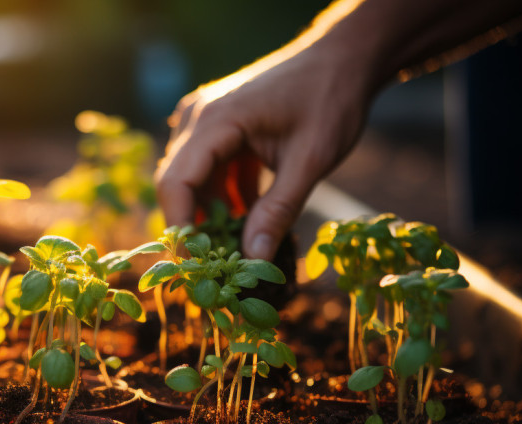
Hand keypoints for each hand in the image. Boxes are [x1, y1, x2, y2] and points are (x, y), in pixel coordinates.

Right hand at [156, 45, 372, 259]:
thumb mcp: (310, 161)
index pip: (176, 183)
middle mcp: (198, 116)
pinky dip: (225, 195)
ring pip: (193, 178)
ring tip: (240, 245)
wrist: (345, 59)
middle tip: (218, 264)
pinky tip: (250, 217)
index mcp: (215, 121)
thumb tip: (254, 260)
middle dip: (195, 225)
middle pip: (177, 182)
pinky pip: (210, 168)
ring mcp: (205, 118)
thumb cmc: (330, 101)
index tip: (199, 266)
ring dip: (212, 212)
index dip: (182, 228)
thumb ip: (279, 211)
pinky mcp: (219, 125)